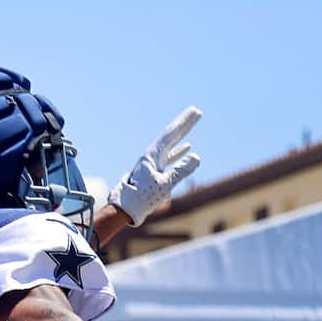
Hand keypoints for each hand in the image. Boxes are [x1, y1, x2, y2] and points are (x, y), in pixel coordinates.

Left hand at [102, 107, 202, 225]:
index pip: (171, 134)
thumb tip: (196, 157)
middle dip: (184, 123)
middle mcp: (152, 156)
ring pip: (171, 145)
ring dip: (182, 134)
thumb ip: (180, 171)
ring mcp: (153, 163)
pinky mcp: (155, 172)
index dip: (184, 122)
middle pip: (171, 135)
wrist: (124, 209)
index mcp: (152, 156)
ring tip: (191, 124)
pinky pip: (170, 157)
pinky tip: (186, 148)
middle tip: (196, 111)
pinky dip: (179, 151)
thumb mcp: (164, 185)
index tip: (195, 112)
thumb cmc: (142, 198)